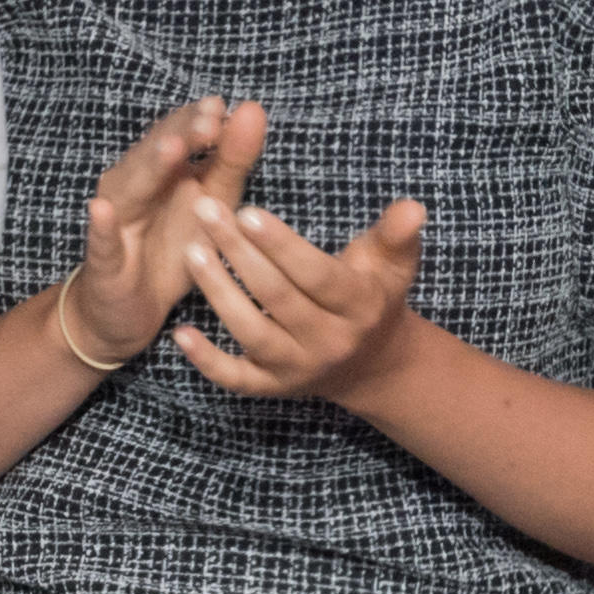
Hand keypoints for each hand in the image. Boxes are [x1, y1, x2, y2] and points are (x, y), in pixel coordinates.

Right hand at [67, 93, 268, 351]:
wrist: (130, 307)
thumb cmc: (172, 246)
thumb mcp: (212, 204)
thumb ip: (230, 160)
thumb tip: (252, 108)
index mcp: (161, 171)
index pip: (178, 134)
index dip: (199, 120)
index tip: (224, 107)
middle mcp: (133, 187)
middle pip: (155, 155)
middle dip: (181, 136)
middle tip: (209, 121)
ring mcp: (116, 221)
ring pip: (130, 188)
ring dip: (148, 168)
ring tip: (171, 149)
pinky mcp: (105, 259)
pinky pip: (102, 240)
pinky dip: (102, 225)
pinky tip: (102, 209)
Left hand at [174, 188, 429, 403]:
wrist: (374, 364)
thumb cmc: (371, 297)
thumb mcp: (389, 266)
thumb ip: (395, 236)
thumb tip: (413, 206)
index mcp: (359, 307)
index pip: (317, 275)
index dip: (282, 246)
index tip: (248, 211)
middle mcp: (330, 341)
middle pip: (278, 298)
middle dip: (239, 254)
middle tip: (205, 212)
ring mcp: (298, 367)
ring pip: (253, 332)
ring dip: (218, 294)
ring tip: (191, 252)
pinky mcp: (271, 387)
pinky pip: (236, 378)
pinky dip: (206, 360)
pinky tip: (180, 332)